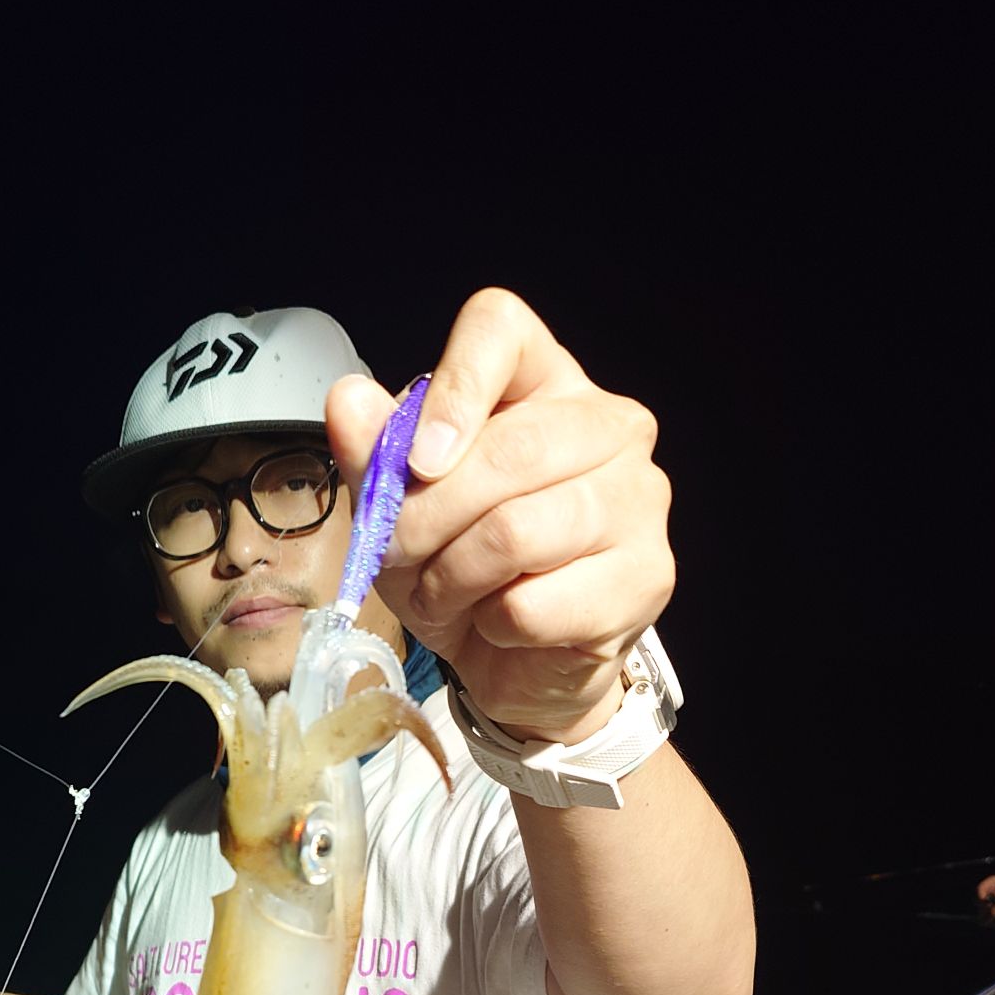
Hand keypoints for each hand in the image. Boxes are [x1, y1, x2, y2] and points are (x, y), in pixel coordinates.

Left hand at [326, 288, 673, 743]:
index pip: (502, 330)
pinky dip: (490, 625)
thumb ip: (375, 454)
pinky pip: (534, 604)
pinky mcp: (646, 577)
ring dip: (451, 579)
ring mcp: (638, 499)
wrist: (521, 664)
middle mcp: (609, 424)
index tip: (416, 461)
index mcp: (545, 381)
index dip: (453, 389)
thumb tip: (348, 402)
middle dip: (427, 517)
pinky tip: (494, 624)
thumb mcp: (403, 508)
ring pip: (517, 531)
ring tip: (440, 595)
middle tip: (394, 554)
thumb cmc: (466, 568)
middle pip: (510, 449)